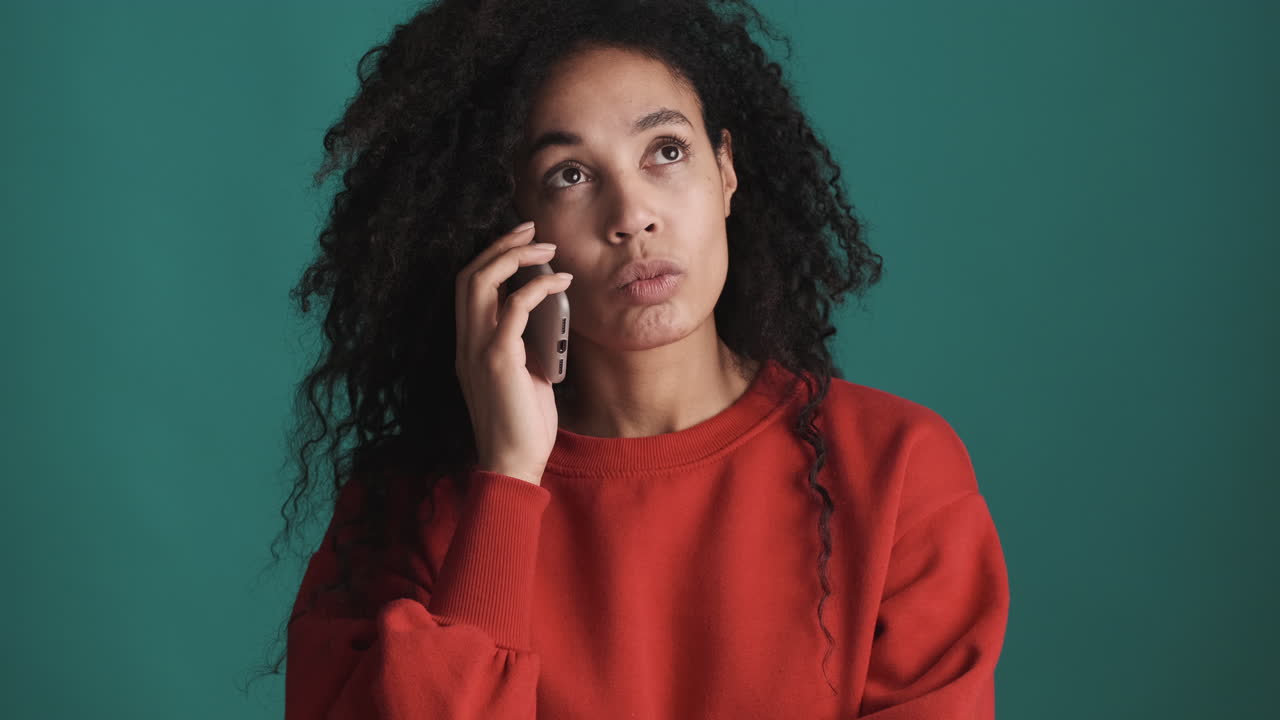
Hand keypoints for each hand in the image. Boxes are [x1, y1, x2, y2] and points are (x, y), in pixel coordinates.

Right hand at [454, 222, 571, 485]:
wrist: (513, 463)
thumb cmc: (523, 424)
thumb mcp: (526, 374)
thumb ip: (528, 344)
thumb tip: (551, 313)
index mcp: (468, 346)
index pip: (468, 287)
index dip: (491, 257)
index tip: (520, 240)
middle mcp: (465, 343)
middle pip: (469, 275)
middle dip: (501, 246)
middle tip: (531, 229)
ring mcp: (477, 350)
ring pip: (482, 282)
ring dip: (515, 257)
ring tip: (546, 247)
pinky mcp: (498, 360)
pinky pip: (513, 308)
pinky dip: (537, 287)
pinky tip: (560, 281)